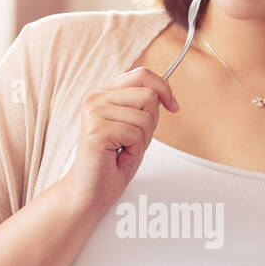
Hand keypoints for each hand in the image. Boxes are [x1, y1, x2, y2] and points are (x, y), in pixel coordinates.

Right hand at [64, 66, 179, 213]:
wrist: (90, 190)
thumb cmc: (112, 162)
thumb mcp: (134, 126)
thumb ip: (144, 106)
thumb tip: (165, 93)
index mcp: (104, 93)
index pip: (142, 74)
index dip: (164, 88)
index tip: (173, 106)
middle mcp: (96, 98)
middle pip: (148, 95)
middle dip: (151, 123)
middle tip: (133, 140)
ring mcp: (93, 112)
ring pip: (144, 116)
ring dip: (142, 140)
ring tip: (124, 149)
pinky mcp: (96, 130)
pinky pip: (135, 134)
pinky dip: (134, 150)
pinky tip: (120, 156)